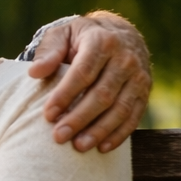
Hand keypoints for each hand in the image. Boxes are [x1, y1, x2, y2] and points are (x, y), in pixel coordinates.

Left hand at [28, 12, 150, 152]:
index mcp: (101, 42)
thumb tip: (34, 72)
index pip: (82, 73)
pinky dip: (119, 134)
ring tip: (78, 146)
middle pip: (102, 94)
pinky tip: (102, 147)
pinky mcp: (145, 92)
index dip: (65, 95)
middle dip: (79, 118)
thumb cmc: (81, 37)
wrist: (121, 34)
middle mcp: (124, 59)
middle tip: (59, 136)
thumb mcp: (62, 33)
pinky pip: (134, 116)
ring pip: (120, 108)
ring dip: (99, 130)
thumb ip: (49, 50)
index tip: (48, 115)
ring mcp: (138, 77)